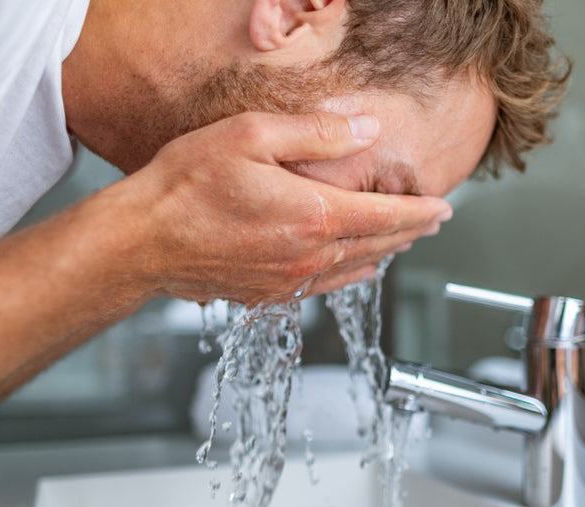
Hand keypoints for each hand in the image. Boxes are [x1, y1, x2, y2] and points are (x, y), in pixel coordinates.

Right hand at [112, 111, 450, 304]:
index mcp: (313, 218)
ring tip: (400, 243)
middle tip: (431, 223)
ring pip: (353, 271)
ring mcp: (287, 282)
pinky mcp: (264, 296)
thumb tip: (367, 131)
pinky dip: (348, 275)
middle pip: (377, 247)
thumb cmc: (187, 185)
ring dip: (382, 255)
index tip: (444, 208)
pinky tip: (353, 271)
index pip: (387, 218)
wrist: (141, 241)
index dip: (420, 212)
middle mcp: (308, 257)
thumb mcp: (252, 136)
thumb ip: (318, 134)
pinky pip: (322, 287)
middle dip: (409, 233)